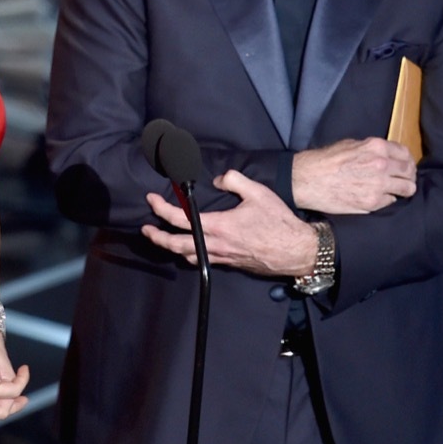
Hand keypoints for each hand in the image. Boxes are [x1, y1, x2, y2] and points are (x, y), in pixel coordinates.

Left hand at [141, 169, 318, 276]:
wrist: (296, 251)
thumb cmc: (278, 222)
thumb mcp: (258, 192)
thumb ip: (234, 180)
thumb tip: (217, 179)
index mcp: (219, 226)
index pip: (181, 219)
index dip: (161, 209)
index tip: (151, 200)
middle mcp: (216, 245)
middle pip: (176, 245)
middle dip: (157, 237)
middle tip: (145, 230)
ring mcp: (222, 257)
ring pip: (187, 256)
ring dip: (172, 248)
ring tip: (163, 239)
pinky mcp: (230, 263)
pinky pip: (202, 261)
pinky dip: (190, 254)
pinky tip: (189, 248)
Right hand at [291, 137, 416, 213]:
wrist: (308, 179)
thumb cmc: (325, 160)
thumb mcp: (350, 144)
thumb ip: (371, 149)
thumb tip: (384, 155)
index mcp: (376, 147)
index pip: (405, 154)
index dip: (407, 161)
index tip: (405, 166)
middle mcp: (382, 164)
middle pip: (410, 172)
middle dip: (408, 176)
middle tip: (404, 181)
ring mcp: (379, 185)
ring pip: (407, 189)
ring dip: (403, 190)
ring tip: (396, 192)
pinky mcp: (372, 202)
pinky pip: (391, 202)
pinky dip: (387, 200)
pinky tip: (378, 198)